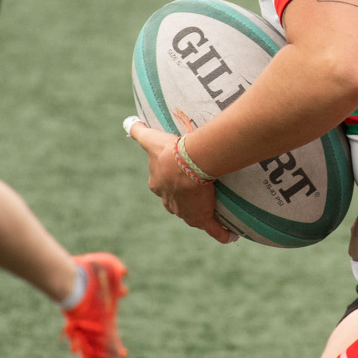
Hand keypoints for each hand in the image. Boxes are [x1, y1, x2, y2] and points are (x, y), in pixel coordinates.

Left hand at [126, 118, 235, 244]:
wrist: (186, 163)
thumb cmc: (168, 151)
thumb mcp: (150, 139)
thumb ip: (137, 131)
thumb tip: (128, 123)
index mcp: (158, 186)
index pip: (163, 186)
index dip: (171, 183)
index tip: (180, 177)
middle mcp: (169, 202)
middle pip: (177, 202)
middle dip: (185, 200)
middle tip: (198, 192)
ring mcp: (185, 212)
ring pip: (193, 215)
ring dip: (203, 214)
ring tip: (215, 210)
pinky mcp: (201, 218)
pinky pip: (212, 229)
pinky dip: (220, 233)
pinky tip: (228, 235)